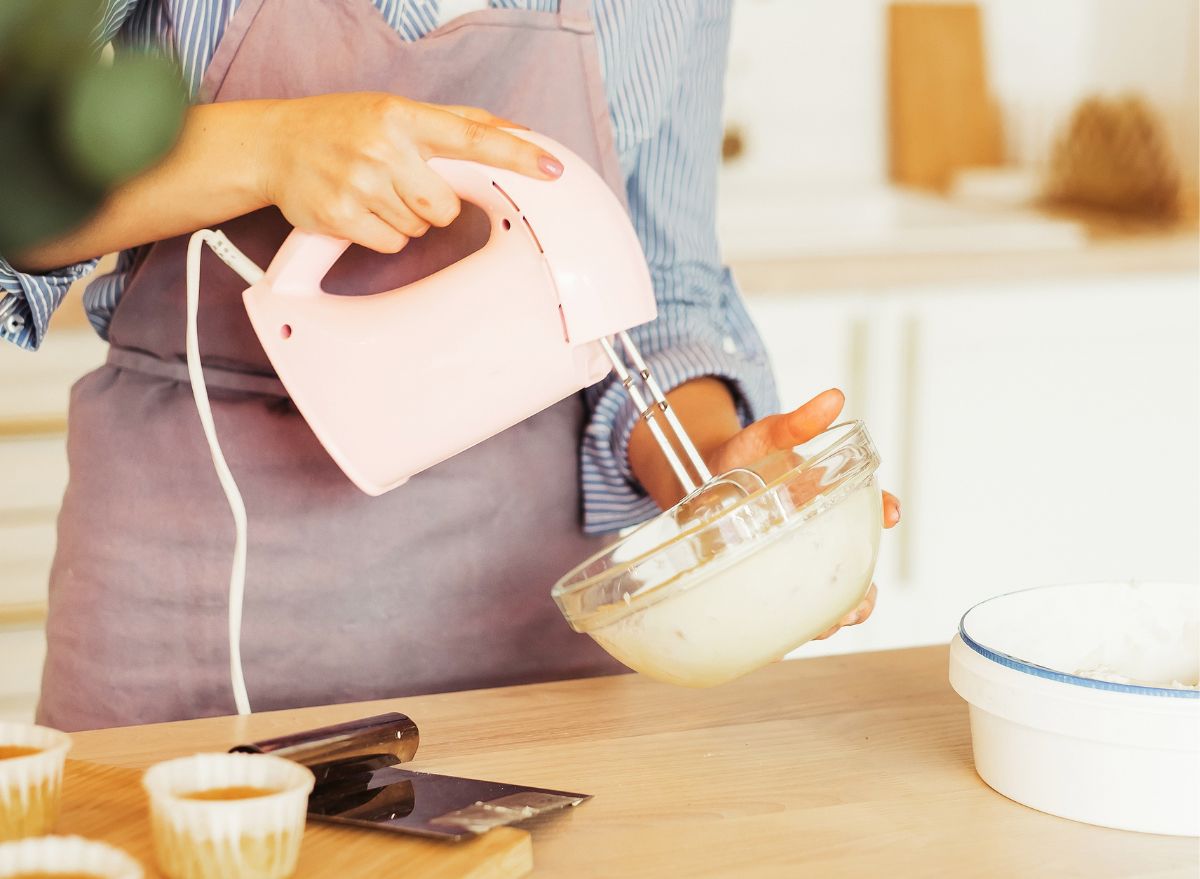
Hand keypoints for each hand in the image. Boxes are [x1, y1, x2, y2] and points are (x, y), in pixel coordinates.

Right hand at [256, 93, 561, 252]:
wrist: (274, 145)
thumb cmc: (344, 126)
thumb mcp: (397, 110)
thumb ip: (457, 121)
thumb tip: (518, 131)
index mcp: (402, 115)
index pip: (471, 136)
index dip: (516, 154)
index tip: (552, 168)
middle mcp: (382, 146)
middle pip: (446, 205)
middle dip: (433, 204)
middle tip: (403, 183)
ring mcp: (359, 182)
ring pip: (418, 228)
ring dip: (404, 218)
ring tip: (373, 192)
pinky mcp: (339, 216)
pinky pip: (390, 244)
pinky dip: (381, 235)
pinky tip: (360, 211)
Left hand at [630, 382, 899, 639]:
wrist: (696, 480)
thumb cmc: (739, 460)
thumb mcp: (765, 437)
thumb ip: (796, 424)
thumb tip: (834, 398)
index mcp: (823, 501)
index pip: (868, 510)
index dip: (882, 511)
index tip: (888, 511)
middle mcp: (814, 539)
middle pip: (854, 572)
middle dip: (864, 592)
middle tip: (862, 599)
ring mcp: (790, 564)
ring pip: (825, 602)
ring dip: (834, 618)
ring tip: (832, 622)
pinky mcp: (763, 584)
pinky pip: (784, 615)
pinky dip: (790, 629)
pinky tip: (784, 637)